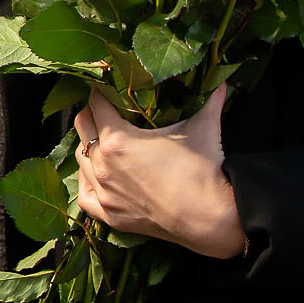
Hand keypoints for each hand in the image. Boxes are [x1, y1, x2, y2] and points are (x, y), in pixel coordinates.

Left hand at [74, 85, 245, 258]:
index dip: (100, 91)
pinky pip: (85, 196)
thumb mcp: (203, 128)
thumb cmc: (202, 171)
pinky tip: (95, 176)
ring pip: (81, 160)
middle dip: (92, 114)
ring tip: (103, 141)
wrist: (209, 218)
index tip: (106, 87)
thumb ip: (209, 101)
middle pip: (83, 128)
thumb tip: (222, 84)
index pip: (96, 104)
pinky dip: (87, 183)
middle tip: (107, 110)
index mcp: (117, 140)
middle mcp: (103, 165)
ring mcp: (104, 192)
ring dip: (90, 147)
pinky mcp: (111, 214)